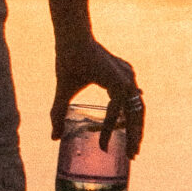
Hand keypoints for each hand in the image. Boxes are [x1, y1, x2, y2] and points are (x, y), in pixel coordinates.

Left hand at [50, 37, 144, 156]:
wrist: (75, 34)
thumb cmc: (69, 59)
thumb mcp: (63, 88)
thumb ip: (58, 112)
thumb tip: (54, 138)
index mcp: (115, 82)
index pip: (114, 114)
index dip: (108, 133)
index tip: (102, 149)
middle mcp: (127, 79)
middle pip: (136, 113)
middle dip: (134, 136)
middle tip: (131, 156)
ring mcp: (129, 75)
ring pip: (138, 106)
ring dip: (136, 127)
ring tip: (133, 148)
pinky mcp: (126, 72)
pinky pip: (133, 97)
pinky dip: (132, 113)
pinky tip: (130, 125)